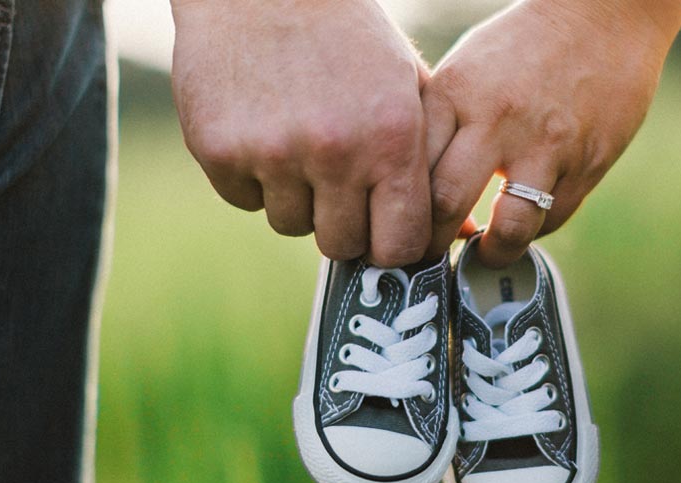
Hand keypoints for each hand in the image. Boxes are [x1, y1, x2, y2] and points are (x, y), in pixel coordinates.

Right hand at [171, 0, 431, 265]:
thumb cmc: (349, 39)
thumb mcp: (407, 87)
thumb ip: (433, 163)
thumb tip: (460, 236)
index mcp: (391, 138)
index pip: (399, 245)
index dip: (392, 244)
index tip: (383, 230)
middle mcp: (335, 152)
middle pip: (341, 245)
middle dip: (343, 223)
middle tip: (338, 181)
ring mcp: (273, 154)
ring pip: (290, 224)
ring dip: (297, 197)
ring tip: (300, 141)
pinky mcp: (219, 151)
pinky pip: (245, 200)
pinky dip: (254, 177)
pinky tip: (264, 128)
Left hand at [422, 0, 680, 265]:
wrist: (603, 16)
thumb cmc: (522, 46)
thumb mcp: (465, 70)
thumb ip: (439, 125)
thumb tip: (409, 190)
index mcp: (455, 93)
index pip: (409, 171)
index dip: (397, 212)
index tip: (397, 229)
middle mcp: (496, 119)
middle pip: (445, 206)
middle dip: (432, 245)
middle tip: (431, 256)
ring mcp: (546, 144)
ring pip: (508, 227)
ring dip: (490, 252)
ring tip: (484, 252)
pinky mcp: (587, 161)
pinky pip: (551, 218)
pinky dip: (532, 230)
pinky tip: (522, 222)